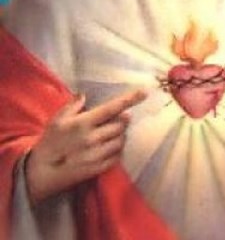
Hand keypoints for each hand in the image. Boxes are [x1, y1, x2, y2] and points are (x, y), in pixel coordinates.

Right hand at [25, 89, 146, 204]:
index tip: (144, 92)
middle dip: (122, 120)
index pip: (111, 109)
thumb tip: (85, 95)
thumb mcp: (56, 120)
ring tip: (109, 134)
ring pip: (122, 140)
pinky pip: (118, 155)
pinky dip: (117, 149)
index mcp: (82, 124)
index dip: (129, 99)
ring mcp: (97, 155)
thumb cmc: (49, 143)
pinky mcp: (99, 168)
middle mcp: (92, 138)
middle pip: (121, 125)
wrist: (41, 172)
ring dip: (120, 135)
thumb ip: (72, 106)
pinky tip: (107, 147)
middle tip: (114, 121)